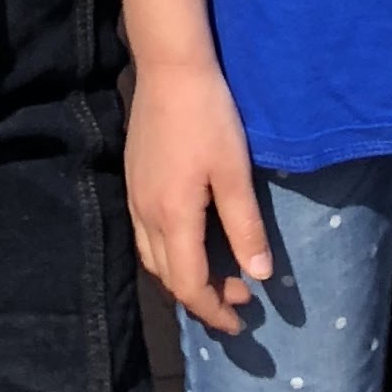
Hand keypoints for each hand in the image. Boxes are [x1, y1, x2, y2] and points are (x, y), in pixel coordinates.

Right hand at [125, 54, 272, 333]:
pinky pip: (146, 235)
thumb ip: (245, 226)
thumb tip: (258, 276)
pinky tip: (190, 237)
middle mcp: (146, 215)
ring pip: (153, 257)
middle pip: (167, 277)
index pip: (188, 286)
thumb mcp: (234, 172)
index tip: (239, 323)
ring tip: (215, 272)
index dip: (213, 311)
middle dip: (202, 296)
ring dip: (182, 275)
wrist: (169, 67)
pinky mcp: (133, 178)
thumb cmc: (208, 117)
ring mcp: (134, 196)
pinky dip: (169, 252)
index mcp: (173, 218)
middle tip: (239, 295)